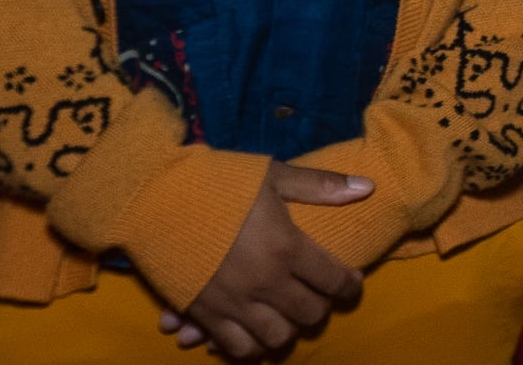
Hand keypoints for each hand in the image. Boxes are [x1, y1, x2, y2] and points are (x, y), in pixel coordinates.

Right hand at [163, 160, 371, 356]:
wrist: (155, 196)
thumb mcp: (272, 175)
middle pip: (309, 314)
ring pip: (276, 338)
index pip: (334, 280)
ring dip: (287, 329)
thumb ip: (320, 186)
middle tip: (317, 296)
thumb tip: (367, 188)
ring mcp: (234, 303)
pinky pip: (236, 348)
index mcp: (287, 247)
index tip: (350, 282)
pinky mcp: (205, 314)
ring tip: (285, 315)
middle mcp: (266, 282)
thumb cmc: (217, 180)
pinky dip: (250, 346)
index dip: (349, 285)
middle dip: (320, 307)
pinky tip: (253, 332)